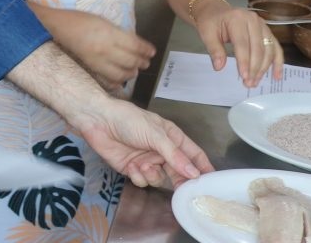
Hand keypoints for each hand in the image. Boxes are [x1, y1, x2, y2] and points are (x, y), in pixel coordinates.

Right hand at [39, 8, 155, 89]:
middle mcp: (105, 49)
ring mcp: (98, 60)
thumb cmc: (81, 20)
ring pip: (122, 74)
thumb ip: (119, 33)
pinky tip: (121, 80)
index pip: (135, 45)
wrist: (58, 28)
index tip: (152, 51)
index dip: (146, 50)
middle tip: (146, 62)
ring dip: (131, 73)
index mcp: (110, 33)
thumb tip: (134, 44)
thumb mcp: (103, 21)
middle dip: (142, 62)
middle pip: (131, 60)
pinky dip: (118, 81)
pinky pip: (108, 79)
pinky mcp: (91, 68)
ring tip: (135, 70)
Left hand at [72, 98, 213, 189]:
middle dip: (180, 181)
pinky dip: (138, 176)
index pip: (193, 154)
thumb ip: (174, 154)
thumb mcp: (155, 134)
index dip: (203, 167)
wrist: (97, 120)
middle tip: (184, 191)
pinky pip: (142, 181)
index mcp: (171, 138)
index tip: (213, 183)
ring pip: (160, 179)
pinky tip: (132, 166)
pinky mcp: (133, 169)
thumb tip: (194, 172)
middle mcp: (162, 151)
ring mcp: (148, 161)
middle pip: (179, 172)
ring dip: (153, 175)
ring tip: (144, 165)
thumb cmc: (127, 119)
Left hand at [192, 4, 282, 87]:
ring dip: (264, 68)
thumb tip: (219, 67)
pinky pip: (275, 47)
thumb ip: (214, 50)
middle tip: (249, 84)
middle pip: (258, 48)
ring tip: (255, 82)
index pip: (242, 44)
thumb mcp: (206, 33)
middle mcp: (253, 20)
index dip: (244, 61)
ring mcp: (262, 25)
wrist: (216, 10)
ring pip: (268, 49)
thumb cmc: (211, 22)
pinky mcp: (267, 31)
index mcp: (237, 18)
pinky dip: (278, 62)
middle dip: (255, 68)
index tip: (244, 77)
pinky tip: (276, 76)